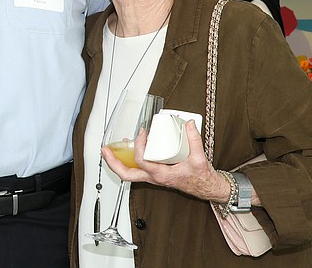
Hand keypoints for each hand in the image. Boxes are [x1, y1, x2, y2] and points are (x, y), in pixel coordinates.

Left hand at [102, 120, 229, 202]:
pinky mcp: (154, 174)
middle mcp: (154, 178)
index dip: (139, 146)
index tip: (142, 133)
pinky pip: (136, 169)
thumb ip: (194, 139)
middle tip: (105, 150)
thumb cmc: (201, 177)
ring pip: (129, 174)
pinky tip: (126, 148)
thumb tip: (189, 124)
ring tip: (109, 149)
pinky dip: (128, 160)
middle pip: (126, 174)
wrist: (206, 188)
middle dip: (113, 163)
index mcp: (162, 175)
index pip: (142, 161)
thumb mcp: (199, 158)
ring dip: (117, 162)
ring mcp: (152, 177)